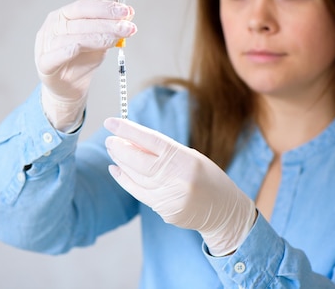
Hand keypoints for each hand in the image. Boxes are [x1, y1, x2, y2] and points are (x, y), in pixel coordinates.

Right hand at [35, 0, 135, 130]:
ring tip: (116, 39)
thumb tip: (129, 15)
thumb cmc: (82, 60)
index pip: (84, 7)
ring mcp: (46, 45)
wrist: (69, 87)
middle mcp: (52, 26)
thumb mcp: (99, 42)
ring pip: (72, 38)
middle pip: (81, 22)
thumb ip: (110, 29)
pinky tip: (76, 48)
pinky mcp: (44, 64)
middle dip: (107, 23)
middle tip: (128, 27)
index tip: (127, 11)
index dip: (105, 8)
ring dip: (96, 37)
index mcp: (63, 15)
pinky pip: (54, 56)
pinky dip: (65, 51)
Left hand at [104, 117, 256, 255]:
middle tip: (109, 139)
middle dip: (120, 148)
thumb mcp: (191, 157)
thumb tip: (131, 139)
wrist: (225, 211)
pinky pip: (139, 192)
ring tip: (113, 150)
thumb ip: (163, 150)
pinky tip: (117, 169)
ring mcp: (170, 197)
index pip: (151, 141)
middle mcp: (178, 179)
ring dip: (121, 162)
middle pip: (139, 161)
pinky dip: (125, 180)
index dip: (128, 130)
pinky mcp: (165, 211)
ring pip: (136, 177)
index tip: (111, 122)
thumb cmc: (207, 177)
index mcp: (187, 159)